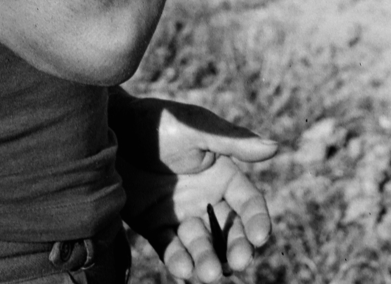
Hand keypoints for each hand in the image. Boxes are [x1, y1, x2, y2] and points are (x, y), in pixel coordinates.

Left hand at [116, 96, 276, 280]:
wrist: (115, 129)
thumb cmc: (160, 121)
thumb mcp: (198, 129)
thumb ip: (234, 142)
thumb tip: (275, 147)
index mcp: (223, 173)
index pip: (248, 203)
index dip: (257, 220)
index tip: (260, 237)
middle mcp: (206, 197)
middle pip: (229, 230)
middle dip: (236, 247)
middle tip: (237, 263)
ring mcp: (181, 214)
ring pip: (201, 244)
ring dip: (207, 260)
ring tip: (209, 273)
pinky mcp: (155, 226)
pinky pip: (170, 248)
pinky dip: (178, 260)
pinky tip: (183, 270)